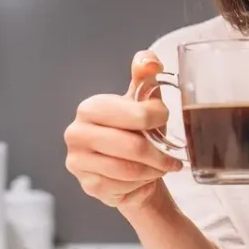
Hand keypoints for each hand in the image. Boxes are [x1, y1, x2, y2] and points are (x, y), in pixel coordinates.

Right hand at [64, 51, 182, 210]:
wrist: (127, 168)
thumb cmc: (135, 132)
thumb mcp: (142, 102)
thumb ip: (145, 77)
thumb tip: (150, 61)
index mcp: (90, 108)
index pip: (136, 114)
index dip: (158, 119)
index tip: (164, 121)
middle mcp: (77, 133)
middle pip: (133, 147)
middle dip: (159, 154)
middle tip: (171, 157)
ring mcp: (78, 162)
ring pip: (131, 170)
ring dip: (153, 170)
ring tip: (160, 167)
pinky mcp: (88, 186)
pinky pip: (125, 187)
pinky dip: (142, 184)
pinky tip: (143, 179)